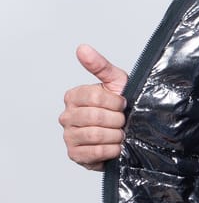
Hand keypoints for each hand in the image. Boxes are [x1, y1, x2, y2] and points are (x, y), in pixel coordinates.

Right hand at [59, 44, 128, 170]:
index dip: (114, 102)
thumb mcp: (116, 83)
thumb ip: (100, 66)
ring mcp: (69, 136)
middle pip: (94, 117)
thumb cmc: (121, 107)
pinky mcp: (75, 154)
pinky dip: (111, 150)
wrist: (127, 134)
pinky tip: (116, 146)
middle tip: (123, 121)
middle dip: (116, 120)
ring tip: (120, 133)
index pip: (93, 97)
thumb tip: (82, 48)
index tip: (122, 104)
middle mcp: (67, 116)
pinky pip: (94, 152)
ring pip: (94, 135)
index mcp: (74, 97)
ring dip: (115, 135)